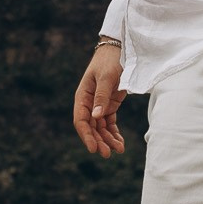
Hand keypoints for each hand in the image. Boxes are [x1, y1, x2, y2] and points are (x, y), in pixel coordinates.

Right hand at [73, 41, 127, 156]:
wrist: (120, 49)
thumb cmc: (110, 60)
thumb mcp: (107, 76)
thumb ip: (102, 96)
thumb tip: (96, 117)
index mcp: (83, 96)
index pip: (81, 120)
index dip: (86, 136)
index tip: (94, 148)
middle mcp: (89, 103)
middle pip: (91, 127)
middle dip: (99, 141)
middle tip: (107, 154)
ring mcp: (100, 104)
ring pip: (101, 128)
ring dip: (108, 140)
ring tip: (118, 150)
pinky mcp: (110, 104)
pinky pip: (110, 123)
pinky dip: (114, 133)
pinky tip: (120, 143)